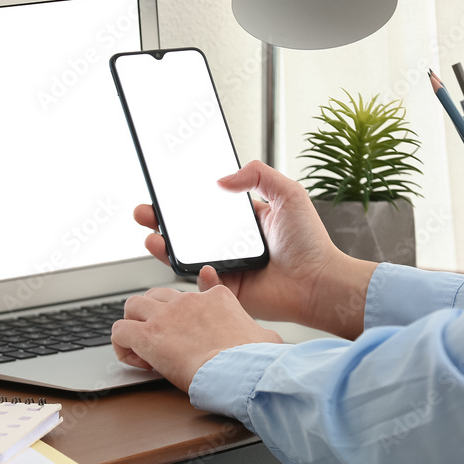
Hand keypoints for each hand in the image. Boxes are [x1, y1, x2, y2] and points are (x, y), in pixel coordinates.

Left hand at [111, 285, 281, 391]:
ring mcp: (166, 315)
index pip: (189, 293)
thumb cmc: (256, 360)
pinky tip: (136, 360)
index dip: (181, 315)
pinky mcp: (149, 335)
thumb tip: (267, 339)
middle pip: (156, 295)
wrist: (242, 371)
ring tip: (141, 347)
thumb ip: (259, 332)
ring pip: (132, 305)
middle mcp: (189, 300)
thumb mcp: (265, 335)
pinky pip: (120, 331)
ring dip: (132, 324)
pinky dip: (122, 345)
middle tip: (159, 340)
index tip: (183, 334)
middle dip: (152, 314)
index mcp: (217, 297)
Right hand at [134, 160, 376, 338]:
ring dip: (163, 246)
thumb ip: (258, 174)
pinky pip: (199, 280)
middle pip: (187, 232)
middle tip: (145, 212)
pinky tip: (190, 261)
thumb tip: (223, 178)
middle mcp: (230, 244)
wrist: (318, 283)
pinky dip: (189, 271)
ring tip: (151, 235)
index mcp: (242, 221)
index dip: (182, 200)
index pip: (205, 207)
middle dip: (161, 221)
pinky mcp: (225, 289)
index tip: (164, 190)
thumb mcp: (288, 194)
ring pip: (186, 256)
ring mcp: (226, 267)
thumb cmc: (310, 243)